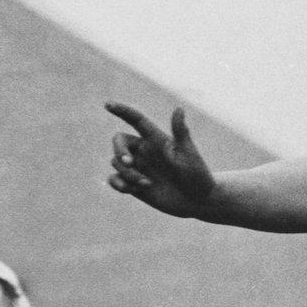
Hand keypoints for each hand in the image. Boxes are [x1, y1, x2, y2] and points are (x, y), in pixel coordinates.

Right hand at [106, 103, 216, 218]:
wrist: (198, 201)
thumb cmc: (198, 176)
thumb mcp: (189, 154)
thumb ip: (181, 133)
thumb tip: (179, 109)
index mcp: (157, 140)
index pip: (136, 120)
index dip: (122, 111)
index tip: (107, 104)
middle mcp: (145, 151)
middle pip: (119, 140)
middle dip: (119, 149)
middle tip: (129, 162)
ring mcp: (138, 168)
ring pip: (116, 162)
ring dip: (127, 173)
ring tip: (147, 184)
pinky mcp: (134, 184)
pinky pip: (114, 179)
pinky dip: (118, 184)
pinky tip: (133, 189)